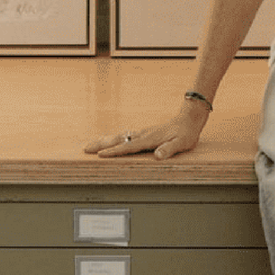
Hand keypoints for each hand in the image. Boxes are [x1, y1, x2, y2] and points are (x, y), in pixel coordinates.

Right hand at [84, 103, 207, 161]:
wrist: (189, 119)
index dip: (114, 152)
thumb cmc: (186, 133)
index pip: (128, 147)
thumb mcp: (181, 143)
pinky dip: (114, 139)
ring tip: (90, 145)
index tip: (100, 155)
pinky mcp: (144, 133)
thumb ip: (169, 149)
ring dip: (104, 141)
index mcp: (149, 139)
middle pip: (118, 140)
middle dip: (101, 144)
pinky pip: (125, 136)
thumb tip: (157, 156)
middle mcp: (142, 135)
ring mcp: (142, 133)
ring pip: (119, 137)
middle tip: (85, 148)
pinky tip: (109, 141)